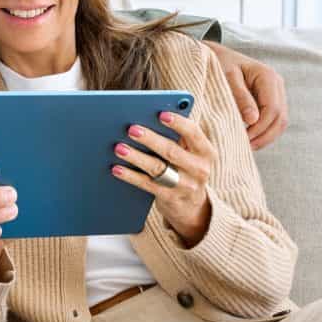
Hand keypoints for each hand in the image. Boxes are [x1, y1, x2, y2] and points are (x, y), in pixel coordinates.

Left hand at [111, 111, 213, 246]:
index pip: (193, 133)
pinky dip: (130, 176)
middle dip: (150, 139)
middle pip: (171, 151)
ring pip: (158, 168)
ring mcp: (185, 185)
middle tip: (131, 129)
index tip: (161, 114)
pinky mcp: (170, 198)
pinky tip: (116, 168)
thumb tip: (148, 116)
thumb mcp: (191, 153)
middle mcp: (199, 168)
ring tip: (119, 148)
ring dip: (136, 157)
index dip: (178, 123)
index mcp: (205, 151)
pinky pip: (147, 184)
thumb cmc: (185, 168)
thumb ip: (178, 137)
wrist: (192, 206)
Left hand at [203, 41, 288, 149]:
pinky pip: (273, 120)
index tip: (243, 138)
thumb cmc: (218, 63)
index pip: (272, 109)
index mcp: (268, 76)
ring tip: (247, 146)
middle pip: (280, 118)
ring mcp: (275, 92)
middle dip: (265, 136)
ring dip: (266, 137)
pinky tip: (249, 139)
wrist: (215, 55)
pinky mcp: (270, 99)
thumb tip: (253, 120)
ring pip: (280, 122)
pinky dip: (264, 132)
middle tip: (245, 147)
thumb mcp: (226, 78)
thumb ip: (240, 97)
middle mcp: (276, 84)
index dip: (260, 127)